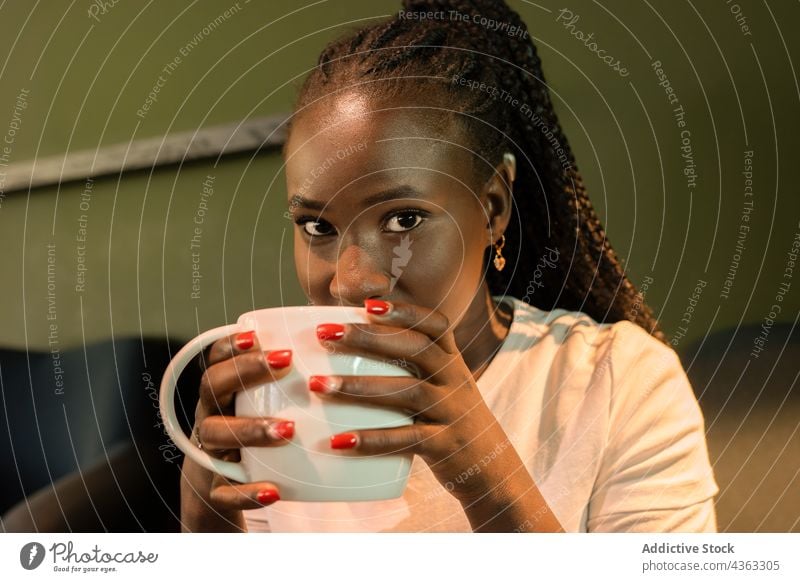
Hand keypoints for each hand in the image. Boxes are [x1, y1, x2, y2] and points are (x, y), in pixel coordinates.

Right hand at [180, 331, 294, 530]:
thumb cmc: (261, 426)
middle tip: (286, 363)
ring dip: (250, 429)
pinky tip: (274, 491)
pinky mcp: (217, 488)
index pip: (217, 358)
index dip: (232, 344)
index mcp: (223, 389)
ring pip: (215, 434)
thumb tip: (336, 328)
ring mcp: (210, 450)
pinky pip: (224, 492)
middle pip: (212, 385)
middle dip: (246, 371)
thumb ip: (296, 367)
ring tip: (288, 430)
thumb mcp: (270, 398)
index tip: (257, 334)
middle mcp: (212, 413)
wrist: (227, 483)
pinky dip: (246, 492)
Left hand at [310, 299, 561, 530]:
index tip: (366, 304)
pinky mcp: (446, 445)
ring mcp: (453, 412)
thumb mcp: (440, 387)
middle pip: (415, 349)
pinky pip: (407, 439)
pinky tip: (338, 441)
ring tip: (318, 385)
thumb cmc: (448, 421)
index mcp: (452, 361)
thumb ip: (408, 365)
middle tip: (324, 334)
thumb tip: (350, 344)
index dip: (404, 310)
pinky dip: (371, 440)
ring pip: (408, 391)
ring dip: (359, 386)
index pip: (435, 324)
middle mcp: (456, 380)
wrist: (492, 470)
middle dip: (368, 338)